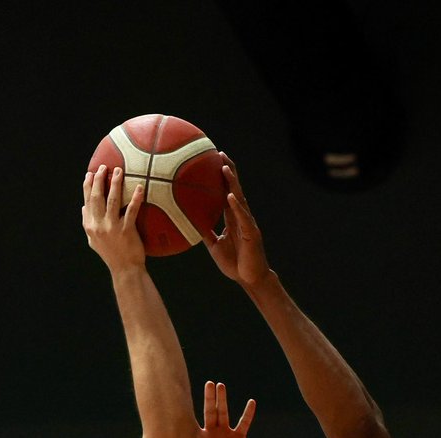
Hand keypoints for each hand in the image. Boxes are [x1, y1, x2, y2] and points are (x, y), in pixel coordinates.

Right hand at [82, 166, 146, 272]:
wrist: (124, 270)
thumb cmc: (111, 255)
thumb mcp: (94, 241)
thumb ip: (87, 224)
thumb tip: (83, 208)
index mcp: (90, 225)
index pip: (87, 201)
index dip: (88, 186)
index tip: (90, 173)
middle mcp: (98, 225)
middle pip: (97, 197)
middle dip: (99, 179)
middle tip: (104, 167)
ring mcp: (112, 227)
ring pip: (112, 200)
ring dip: (115, 183)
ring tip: (119, 171)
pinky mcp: (126, 231)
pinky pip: (131, 210)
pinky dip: (135, 198)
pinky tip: (140, 187)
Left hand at [191, 381, 255, 437]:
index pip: (193, 421)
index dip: (190, 409)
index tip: (185, 395)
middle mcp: (211, 434)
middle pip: (209, 412)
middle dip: (209, 398)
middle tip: (209, 384)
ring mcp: (225, 435)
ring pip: (223, 413)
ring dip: (222, 400)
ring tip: (221, 386)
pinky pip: (244, 424)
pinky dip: (248, 414)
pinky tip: (251, 402)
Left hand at [204, 156, 269, 287]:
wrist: (250, 280)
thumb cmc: (235, 264)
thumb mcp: (214, 246)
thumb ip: (205, 233)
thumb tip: (189, 223)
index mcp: (233, 219)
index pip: (227, 192)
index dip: (222, 177)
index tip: (214, 161)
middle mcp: (241, 217)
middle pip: (235, 189)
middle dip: (228, 171)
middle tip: (219, 154)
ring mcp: (247, 223)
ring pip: (239, 199)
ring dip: (232, 183)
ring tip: (224, 168)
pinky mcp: (252, 233)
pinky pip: (243, 217)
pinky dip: (236, 206)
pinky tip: (230, 196)